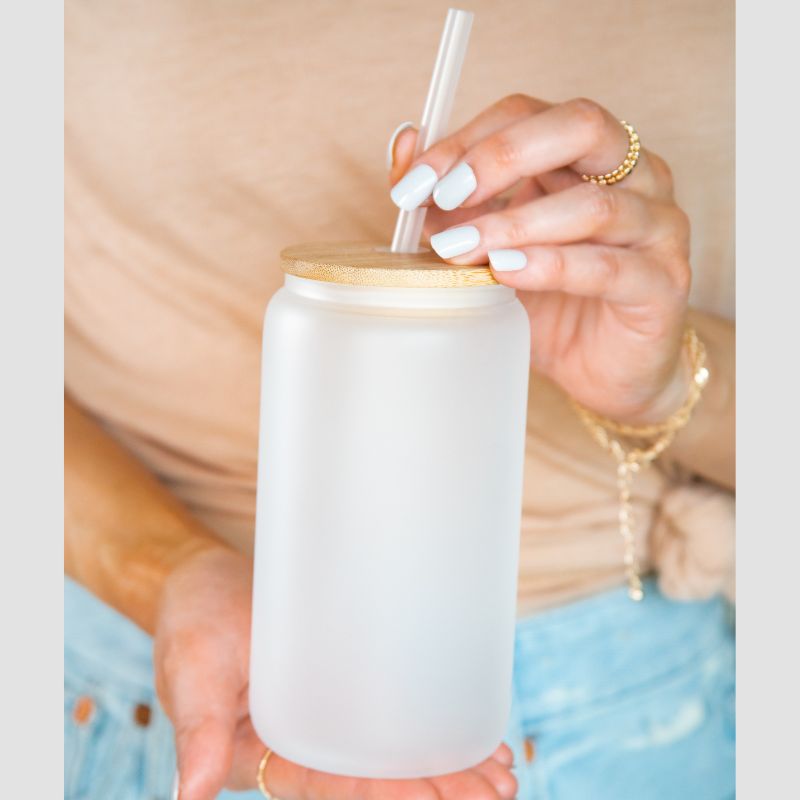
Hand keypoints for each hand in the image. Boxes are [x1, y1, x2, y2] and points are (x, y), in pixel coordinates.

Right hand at [155, 544, 516, 799]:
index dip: (391, 795)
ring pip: (389, 751)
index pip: (335, 787)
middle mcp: (301, 743)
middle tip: (498, 788)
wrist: (201, 579)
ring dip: (444, 764)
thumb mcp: (191, 666)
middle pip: (375, 777)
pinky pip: (386, 711)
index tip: (445, 798)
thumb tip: (190, 794)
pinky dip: (428, 724)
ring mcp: (324, 714)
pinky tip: (469, 729)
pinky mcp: (339, 681)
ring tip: (501, 770)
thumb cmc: (190, 620)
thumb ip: (195, 727)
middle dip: (437, 788)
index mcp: (263, 754)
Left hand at [389, 95, 692, 423]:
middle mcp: (634, 176)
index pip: (529, 114)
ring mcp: (657, 228)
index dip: (468, 138)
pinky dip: (550, 266)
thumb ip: (452, 203)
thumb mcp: (488, 248)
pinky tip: (506, 272)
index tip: (415, 182)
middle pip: (580, 127)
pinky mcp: (663, 284)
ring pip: (594, 203)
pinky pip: (608, 266)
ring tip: (461, 248)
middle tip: (447, 196)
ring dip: (515, 223)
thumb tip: (403, 147)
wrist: (603, 371)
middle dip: (502, 156)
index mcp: (588, 155)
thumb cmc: (550, 303)